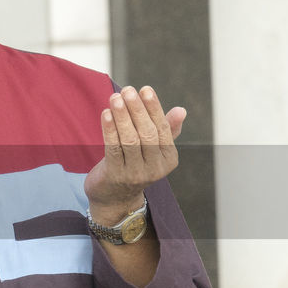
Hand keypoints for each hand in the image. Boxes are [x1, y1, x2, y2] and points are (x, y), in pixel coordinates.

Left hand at [84, 86, 185, 224]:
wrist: (114, 198)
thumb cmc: (135, 164)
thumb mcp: (153, 149)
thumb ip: (166, 129)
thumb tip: (181, 110)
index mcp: (169, 159)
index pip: (163, 129)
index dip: (154, 108)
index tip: (145, 89)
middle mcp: (155, 168)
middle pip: (147, 133)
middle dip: (137, 109)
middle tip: (127, 90)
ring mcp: (136, 174)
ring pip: (130, 140)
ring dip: (122, 116)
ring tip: (115, 97)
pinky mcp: (116, 175)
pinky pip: (113, 148)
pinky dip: (109, 129)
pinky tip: (106, 114)